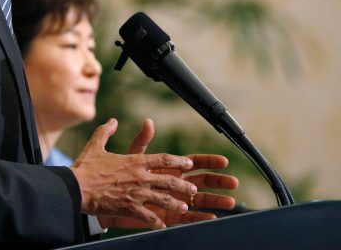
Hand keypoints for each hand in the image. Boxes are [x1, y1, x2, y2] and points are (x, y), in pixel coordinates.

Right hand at [70, 118, 196, 228]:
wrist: (76, 188)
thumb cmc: (85, 167)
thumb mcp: (95, 145)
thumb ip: (106, 131)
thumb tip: (113, 121)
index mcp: (134, 161)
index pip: (163, 159)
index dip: (178, 161)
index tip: (188, 163)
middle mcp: (140, 177)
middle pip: (169, 181)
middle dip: (184, 185)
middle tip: (193, 189)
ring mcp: (136, 194)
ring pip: (164, 200)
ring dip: (176, 204)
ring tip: (183, 208)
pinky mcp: (130, 209)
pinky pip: (149, 217)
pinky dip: (157, 222)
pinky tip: (162, 225)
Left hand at [99, 119, 238, 228]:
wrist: (107, 197)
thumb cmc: (119, 176)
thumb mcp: (132, 157)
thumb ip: (142, 142)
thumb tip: (148, 121)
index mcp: (169, 168)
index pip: (193, 163)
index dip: (208, 162)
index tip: (223, 161)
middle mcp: (174, 184)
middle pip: (201, 182)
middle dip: (218, 182)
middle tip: (233, 182)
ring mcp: (172, 200)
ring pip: (198, 201)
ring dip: (214, 201)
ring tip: (230, 202)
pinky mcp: (165, 215)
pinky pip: (185, 218)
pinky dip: (198, 218)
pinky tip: (211, 217)